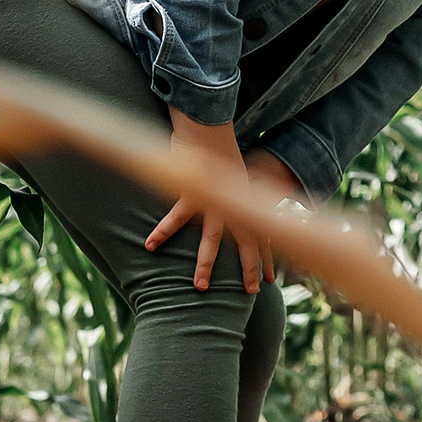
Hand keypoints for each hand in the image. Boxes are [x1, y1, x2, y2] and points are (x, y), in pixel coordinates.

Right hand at [145, 112, 303, 291]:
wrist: (210, 128)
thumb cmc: (220, 152)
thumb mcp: (237, 175)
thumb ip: (239, 193)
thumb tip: (242, 203)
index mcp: (246, 201)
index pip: (262, 235)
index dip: (266, 257)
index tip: (270, 279)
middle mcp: (235, 204)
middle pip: (246, 243)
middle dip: (250, 268)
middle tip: (253, 293)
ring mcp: (215, 201)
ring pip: (213, 239)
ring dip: (206, 264)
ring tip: (199, 287)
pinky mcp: (193, 193)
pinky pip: (176, 217)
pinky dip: (163, 231)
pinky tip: (150, 246)